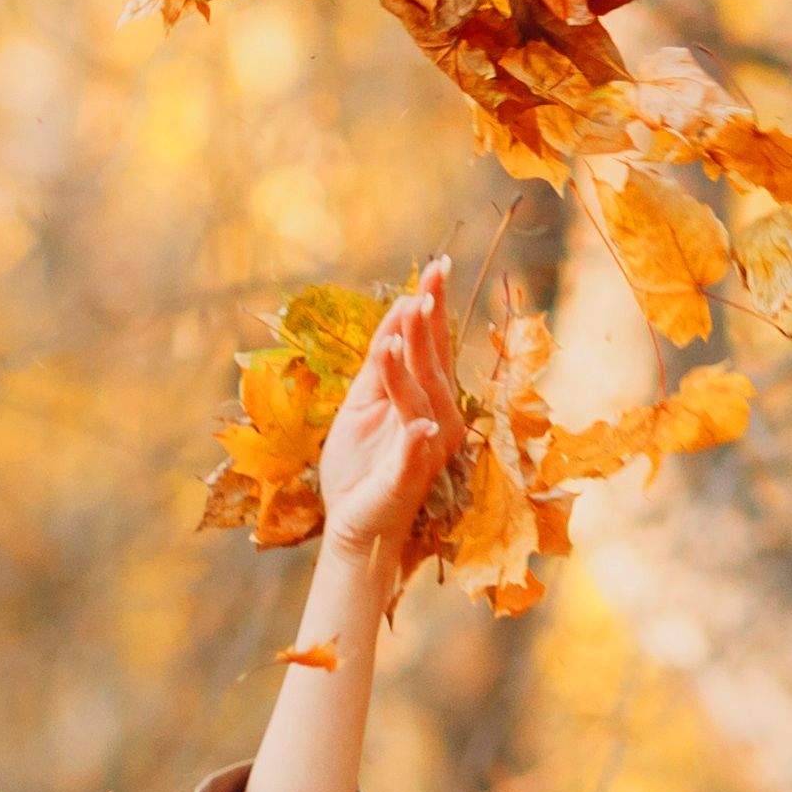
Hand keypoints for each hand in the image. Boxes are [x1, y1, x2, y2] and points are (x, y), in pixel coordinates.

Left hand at [318, 262, 458, 576]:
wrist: (354, 524)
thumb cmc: (362, 464)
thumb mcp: (364, 402)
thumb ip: (381, 362)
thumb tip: (400, 307)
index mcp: (428, 399)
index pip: (432, 347)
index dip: (434, 308)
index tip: (437, 267)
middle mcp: (438, 420)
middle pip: (431, 366)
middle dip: (426, 328)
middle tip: (425, 287)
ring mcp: (426, 451)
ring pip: (420, 402)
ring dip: (407, 371)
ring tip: (394, 338)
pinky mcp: (408, 480)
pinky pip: (416, 456)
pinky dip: (418, 441)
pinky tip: (420, 427)